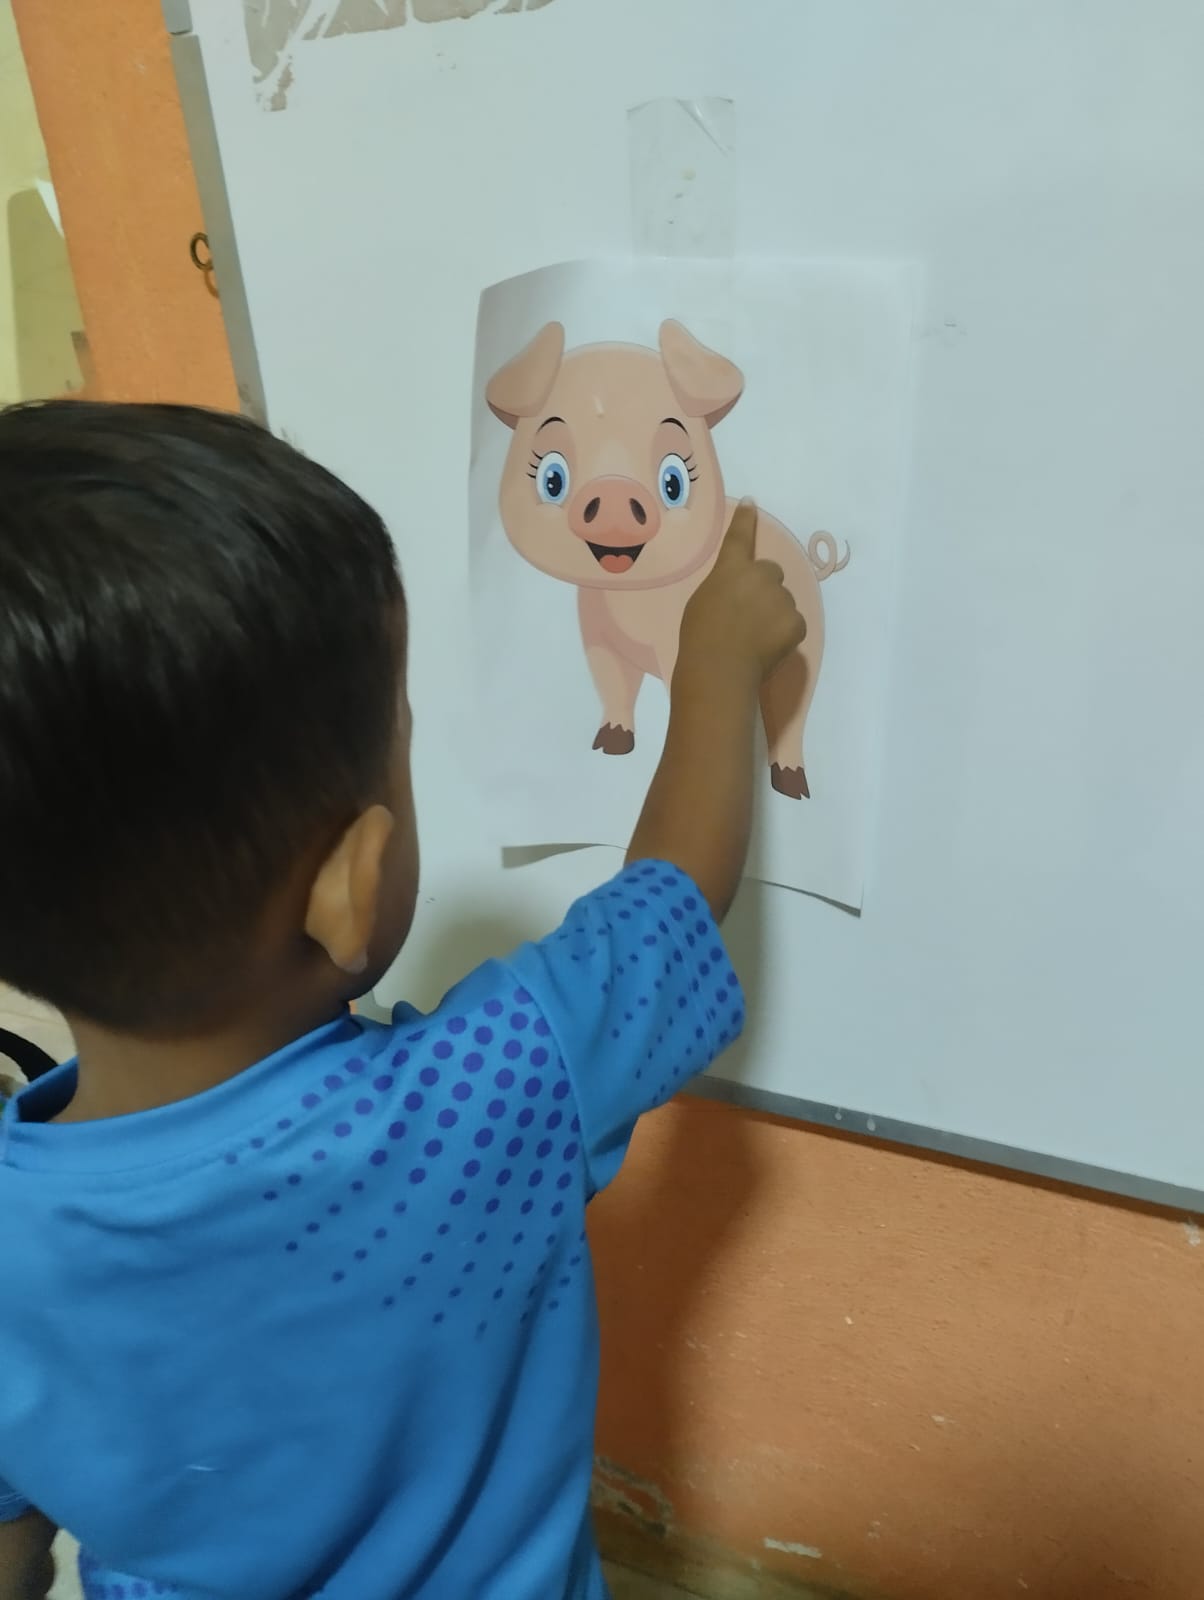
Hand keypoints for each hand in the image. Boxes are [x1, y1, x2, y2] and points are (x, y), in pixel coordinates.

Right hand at [677, 499, 805, 691]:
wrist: (719, 667)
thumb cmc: (700, 636)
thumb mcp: (703, 601)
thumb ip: (724, 588)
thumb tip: (738, 595)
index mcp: (732, 568)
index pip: (740, 537)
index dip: (746, 520)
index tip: (752, 504)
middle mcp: (761, 575)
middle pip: (770, 573)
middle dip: (764, 589)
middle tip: (748, 615)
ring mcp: (782, 598)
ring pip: (782, 601)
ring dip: (773, 614)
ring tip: (753, 639)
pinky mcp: (797, 621)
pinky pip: (793, 624)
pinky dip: (783, 635)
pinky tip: (766, 648)